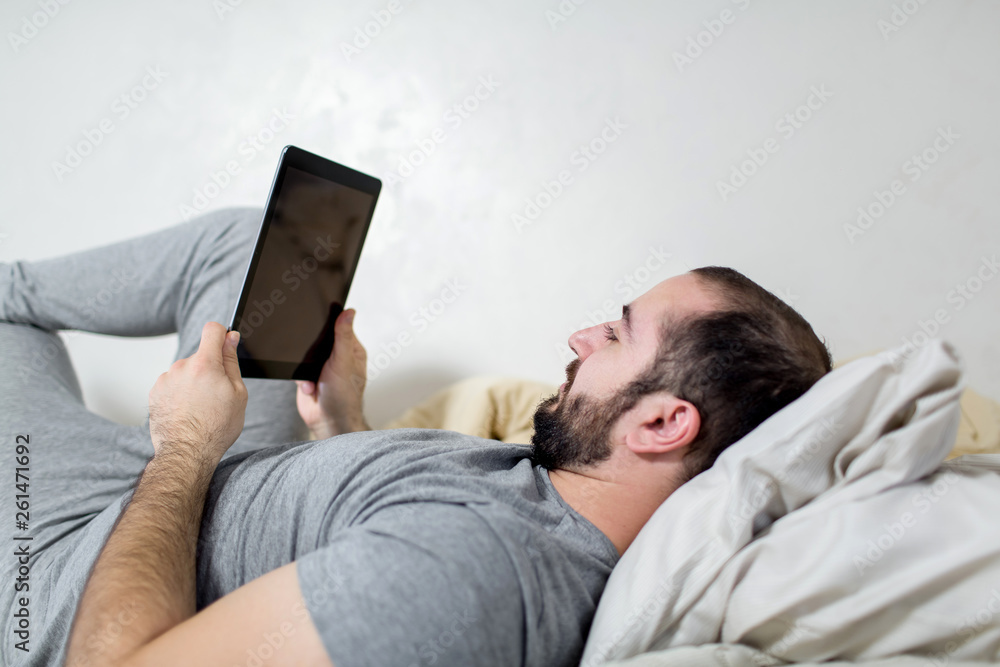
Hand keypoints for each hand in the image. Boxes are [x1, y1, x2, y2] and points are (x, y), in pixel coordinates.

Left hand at [149, 322, 247, 461]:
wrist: (187, 452)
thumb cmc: (215, 428)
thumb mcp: (237, 393)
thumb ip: (231, 361)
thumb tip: (230, 338)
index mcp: (205, 364)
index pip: (212, 329)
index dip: (221, 334)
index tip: (224, 345)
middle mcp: (182, 367)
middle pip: (200, 356)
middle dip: (209, 369)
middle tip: (216, 395)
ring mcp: (166, 379)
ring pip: (186, 371)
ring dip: (193, 382)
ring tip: (200, 407)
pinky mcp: (155, 391)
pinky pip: (173, 384)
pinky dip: (180, 393)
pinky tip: (187, 411)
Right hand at [296, 308, 369, 437]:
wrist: (328, 422)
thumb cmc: (344, 397)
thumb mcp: (343, 362)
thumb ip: (343, 337)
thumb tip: (349, 312)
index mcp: (351, 349)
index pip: (340, 326)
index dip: (329, 322)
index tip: (318, 318)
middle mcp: (337, 356)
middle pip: (319, 339)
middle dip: (312, 349)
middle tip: (315, 360)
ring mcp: (322, 366)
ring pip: (305, 354)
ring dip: (305, 368)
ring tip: (315, 381)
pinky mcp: (309, 376)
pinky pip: (297, 369)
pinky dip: (301, 380)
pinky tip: (310, 389)